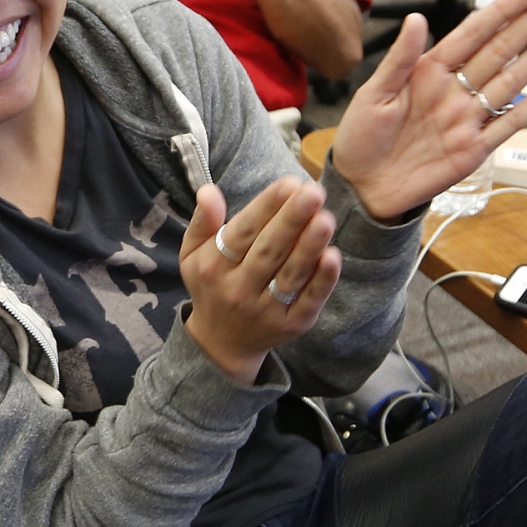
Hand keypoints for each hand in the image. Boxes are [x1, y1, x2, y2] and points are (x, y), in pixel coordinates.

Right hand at [179, 177, 340, 382]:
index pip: (242, 233)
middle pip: (268, 251)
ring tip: (326, 219)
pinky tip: (333, 256)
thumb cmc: (211, 284)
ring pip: (290, 275)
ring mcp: (266, 310)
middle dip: (292, 220)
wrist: (221, 342)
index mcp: (214, 267)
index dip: (265, 208)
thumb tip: (209, 191)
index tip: (288, 184)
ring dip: (309, 247)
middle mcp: (238, 290)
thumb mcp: (193, 254)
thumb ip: (202, 222)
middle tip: (313, 192)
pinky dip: (322, 281)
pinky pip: (309, 301)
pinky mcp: (291, 325)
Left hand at [330, 0, 526, 222]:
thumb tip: (417, 18)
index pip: (473, 33)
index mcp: (429, 71)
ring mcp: (469, 118)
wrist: (363, 187)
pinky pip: (512, 122)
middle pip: (502, 49)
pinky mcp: (476, 149)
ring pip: (514, 79)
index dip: (502, 11)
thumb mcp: (373, 95)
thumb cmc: (361, 138)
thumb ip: (399, 59)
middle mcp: (455, 90)